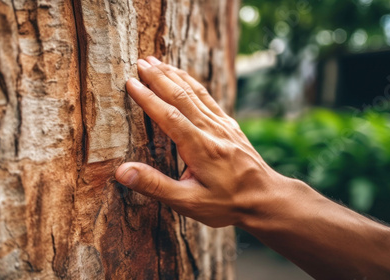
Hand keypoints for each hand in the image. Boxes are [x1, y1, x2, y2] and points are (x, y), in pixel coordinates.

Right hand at [115, 57, 293, 227]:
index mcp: (200, 147)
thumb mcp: (189, 203)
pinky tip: (184, 77)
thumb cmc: (228, 204)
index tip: (130, 82)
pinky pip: (208, 97)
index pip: (168, 115)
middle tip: (139, 62)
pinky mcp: (229, 125)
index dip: (147, 97)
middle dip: (158, 77)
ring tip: (156, 61)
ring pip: (194, 92)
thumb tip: (122, 172)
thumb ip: (155, 186)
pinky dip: (192, 83)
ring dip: (174, 75)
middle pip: (181, 96)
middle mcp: (212, 130)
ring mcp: (223, 125)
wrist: (267, 199)